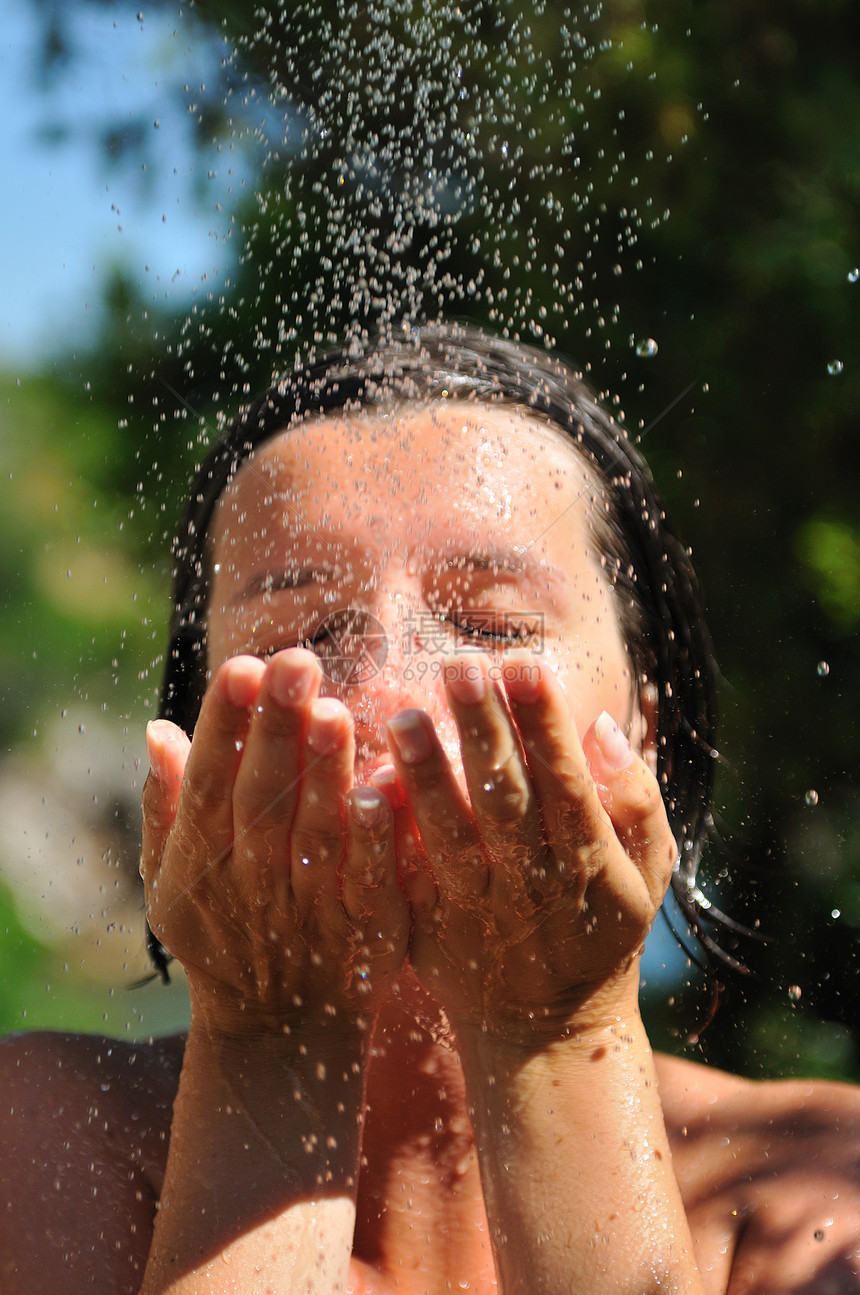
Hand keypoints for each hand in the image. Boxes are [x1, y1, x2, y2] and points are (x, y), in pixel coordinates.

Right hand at [140, 649, 408, 1039]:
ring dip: (325, 773)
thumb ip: (168, 804)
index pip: (210, 781)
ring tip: (336, 711)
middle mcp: (249, 881)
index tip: (241, 666)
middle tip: (296, 663)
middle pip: (262, 797)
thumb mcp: (175, 878)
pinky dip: (376, 840)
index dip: (224, 726)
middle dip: (277, 729)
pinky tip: (386, 789)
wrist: (281, 1028)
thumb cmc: (225, 932)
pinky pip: (369, 880)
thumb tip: (156, 728)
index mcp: (201, 860)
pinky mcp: (364, 929)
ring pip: (316, 832)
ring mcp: (307, 907)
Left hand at [382, 649, 676, 1042]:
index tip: (522, 664)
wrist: (548, 1030)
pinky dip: (388, 839)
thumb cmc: (601, 931)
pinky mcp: (430, 927)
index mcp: (589, 859)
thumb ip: (635, 798)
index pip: (567, 780)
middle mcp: (533, 882)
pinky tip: (363, 790)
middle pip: (506, 799)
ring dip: (427, 777)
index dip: (545, 724)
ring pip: (450, 836)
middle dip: (484, 732)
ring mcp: (478, 907)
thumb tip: (601, 725)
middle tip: (460, 666)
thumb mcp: (645, 871)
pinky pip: (407, 879)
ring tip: (406, 717)